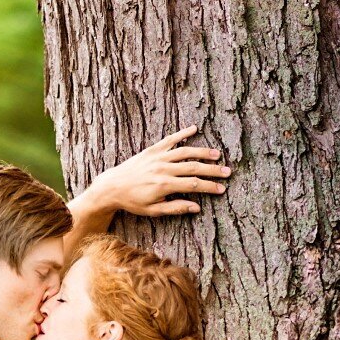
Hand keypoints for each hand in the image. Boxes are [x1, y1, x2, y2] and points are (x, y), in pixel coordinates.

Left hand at [79, 124, 231, 217]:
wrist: (112, 187)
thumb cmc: (133, 202)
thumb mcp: (153, 210)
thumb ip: (175, 208)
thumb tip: (196, 208)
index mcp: (165, 185)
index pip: (194, 185)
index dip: (209, 187)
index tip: (222, 189)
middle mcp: (163, 168)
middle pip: (194, 167)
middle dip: (212, 170)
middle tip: (227, 172)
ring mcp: (158, 157)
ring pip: (185, 151)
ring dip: (203, 152)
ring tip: (217, 154)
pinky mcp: (152, 150)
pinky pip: (170, 139)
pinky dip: (182, 133)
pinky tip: (194, 129)